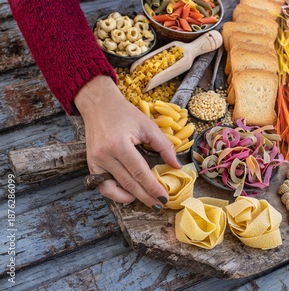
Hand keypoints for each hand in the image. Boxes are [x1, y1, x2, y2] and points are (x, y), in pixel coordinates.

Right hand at [74, 75, 179, 210]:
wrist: (98, 105)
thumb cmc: (124, 114)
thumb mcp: (148, 126)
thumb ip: (164, 146)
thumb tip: (177, 165)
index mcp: (119, 144)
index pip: (140, 173)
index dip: (153, 187)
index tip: (165, 197)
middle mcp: (105, 155)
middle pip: (128, 184)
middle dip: (146, 197)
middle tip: (159, 205)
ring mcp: (95, 161)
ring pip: (113, 189)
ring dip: (131, 197)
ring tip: (146, 200)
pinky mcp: (90, 164)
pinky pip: (102, 185)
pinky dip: (115, 192)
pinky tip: (129, 193)